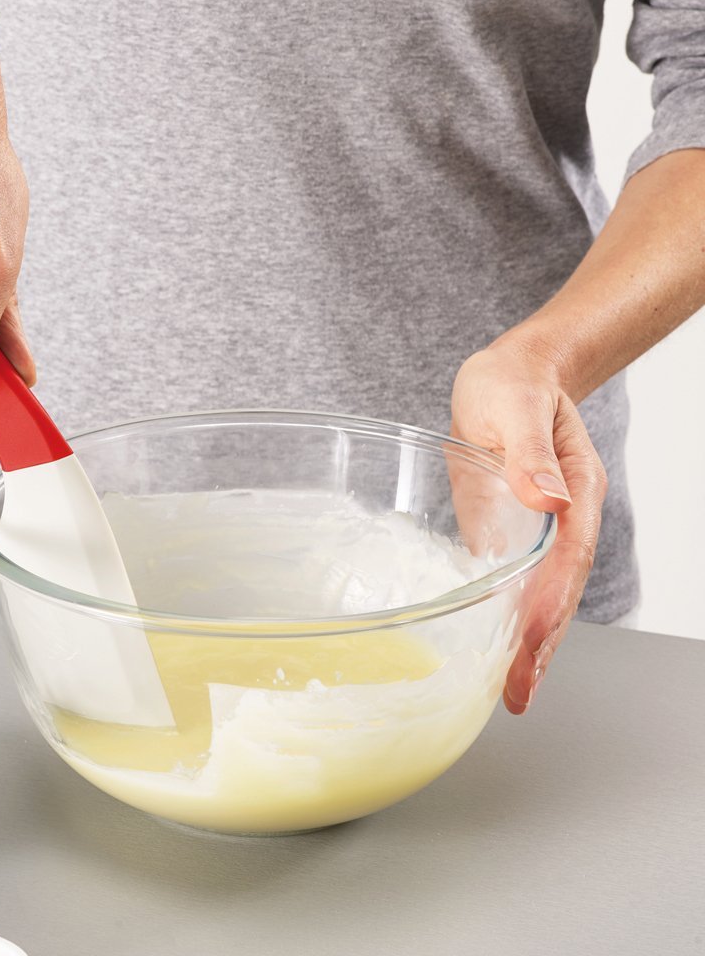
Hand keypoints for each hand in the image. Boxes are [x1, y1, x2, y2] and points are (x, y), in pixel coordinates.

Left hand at [451, 340, 607, 714]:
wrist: (509, 375)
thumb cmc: (514, 384)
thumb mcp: (516, 407)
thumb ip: (530, 452)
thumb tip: (548, 497)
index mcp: (574, 490)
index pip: (568, 556)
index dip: (553, 600)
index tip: (536, 640)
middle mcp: (562, 517)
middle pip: (561, 588)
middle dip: (543, 641)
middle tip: (520, 691)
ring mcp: (538, 528)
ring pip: (541, 593)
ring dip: (529, 641)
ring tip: (512, 690)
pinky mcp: (511, 529)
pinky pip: (517, 579)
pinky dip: (509, 615)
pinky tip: (492, 645)